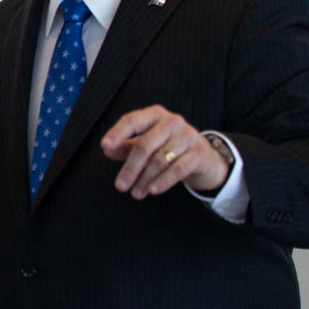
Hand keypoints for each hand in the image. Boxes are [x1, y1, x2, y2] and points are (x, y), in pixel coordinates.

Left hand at [101, 105, 229, 198]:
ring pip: (160, 160)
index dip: (118, 132)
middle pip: (145, 145)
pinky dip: (163, 181)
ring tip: (136, 193)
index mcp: (155, 115)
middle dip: (130, 168)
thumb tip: (107, 149)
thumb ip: (125, 146)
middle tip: (120, 186)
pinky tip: (152, 190)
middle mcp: (172, 121)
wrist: (203, 157)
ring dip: (145, 179)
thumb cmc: (167, 147)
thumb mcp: (145, 144)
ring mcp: (188, 136)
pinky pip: (178, 169)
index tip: (105, 146)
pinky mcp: (199, 153)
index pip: (132, 120)